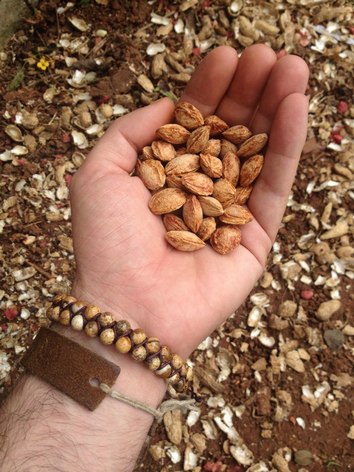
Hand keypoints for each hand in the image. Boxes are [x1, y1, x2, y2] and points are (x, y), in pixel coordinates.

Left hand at [70, 45, 308, 357]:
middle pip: (231, 130)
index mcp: (166, 171)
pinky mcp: (256, 233)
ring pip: (260, 151)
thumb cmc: (106, 244)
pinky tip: (296, 107)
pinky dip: (288, 146)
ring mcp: (231, 209)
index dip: (210, 87)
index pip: (194, 120)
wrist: (128, 308)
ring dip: (276, 107)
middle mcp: (200, 186)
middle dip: (249, 90)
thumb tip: (168, 104)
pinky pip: (277, 184)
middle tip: (267, 55)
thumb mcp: (99, 174)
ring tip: (291, 67)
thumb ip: (130, 131)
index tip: (226, 55)